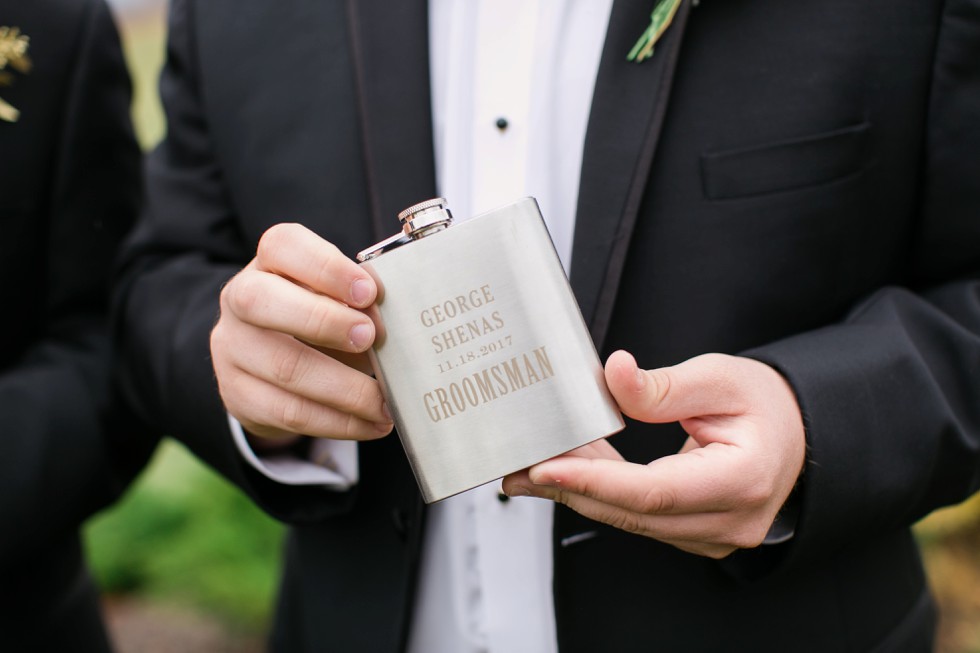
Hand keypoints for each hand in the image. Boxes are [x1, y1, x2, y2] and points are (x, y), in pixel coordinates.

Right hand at [210, 223, 392, 443]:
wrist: (271, 361)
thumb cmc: (319, 316)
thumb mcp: (338, 299)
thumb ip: (360, 304)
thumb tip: (393, 325)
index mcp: (269, 261)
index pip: (284, 247)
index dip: (327, 267)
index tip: (369, 292)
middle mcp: (239, 298)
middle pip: (263, 302)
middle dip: (323, 322)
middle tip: (371, 339)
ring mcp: (231, 348)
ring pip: (284, 368)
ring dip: (345, 390)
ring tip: (386, 403)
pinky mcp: (237, 394)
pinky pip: (288, 413)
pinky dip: (337, 422)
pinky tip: (370, 423)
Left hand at [502, 351, 805, 557]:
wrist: (794, 433)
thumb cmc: (765, 405)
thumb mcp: (720, 377)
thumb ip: (664, 385)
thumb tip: (615, 375)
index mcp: (742, 481)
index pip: (654, 492)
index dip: (595, 481)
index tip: (547, 468)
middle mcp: (728, 521)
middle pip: (632, 513)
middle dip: (569, 489)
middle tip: (518, 470)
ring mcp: (710, 534)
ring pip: (629, 519)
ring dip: (578, 492)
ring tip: (530, 469)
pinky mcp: (692, 532)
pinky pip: (637, 517)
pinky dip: (601, 494)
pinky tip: (568, 472)